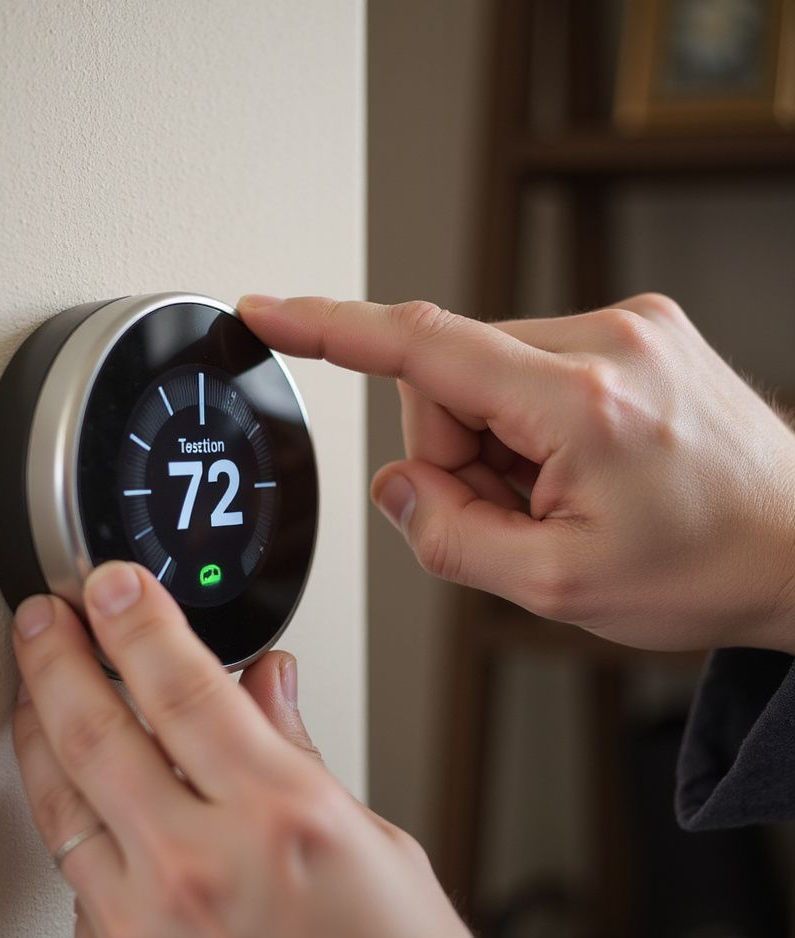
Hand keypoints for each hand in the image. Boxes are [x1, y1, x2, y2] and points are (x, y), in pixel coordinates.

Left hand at [11, 561, 489, 937]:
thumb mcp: (372, 838)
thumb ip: (297, 750)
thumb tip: (265, 679)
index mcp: (279, 814)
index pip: (181, 686)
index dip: (137, 621)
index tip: (112, 585)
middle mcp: (200, 867)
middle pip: (95, 730)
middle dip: (56, 655)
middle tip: (42, 617)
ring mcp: (144, 930)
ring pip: (60, 803)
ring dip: (41, 730)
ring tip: (36, 689)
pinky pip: (75, 884)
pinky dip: (80, 830)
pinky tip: (84, 804)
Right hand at [239, 293, 794, 653]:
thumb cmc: (706, 568)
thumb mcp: (556, 588)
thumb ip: (450, 539)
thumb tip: (398, 486)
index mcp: (581, 401)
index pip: (422, 344)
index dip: (329, 328)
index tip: (268, 311)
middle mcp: (605, 340)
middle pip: (448, 381)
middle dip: (457, 457)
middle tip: (516, 514)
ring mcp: (623, 328)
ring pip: (484, 379)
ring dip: (495, 447)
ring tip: (560, 496)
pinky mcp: (630, 333)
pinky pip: (527, 372)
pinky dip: (527, 428)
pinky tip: (579, 468)